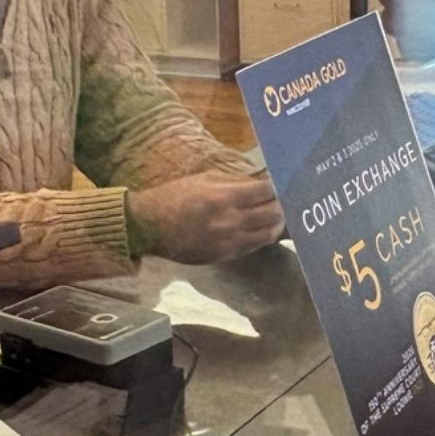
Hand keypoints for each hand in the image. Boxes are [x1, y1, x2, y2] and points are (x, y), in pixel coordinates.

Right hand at [127, 171, 284, 264]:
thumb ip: (236, 182)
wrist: (148, 227)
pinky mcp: (224, 256)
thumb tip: (263, 181)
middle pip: (273, 213)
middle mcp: (230, 222)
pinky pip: (253, 246)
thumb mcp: (205, 179)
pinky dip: (261, 236)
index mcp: (224, 198)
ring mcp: (228, 242)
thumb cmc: (175, 196)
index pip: (266, 191)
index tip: (283, 182)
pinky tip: (261, 228)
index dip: (278, 186)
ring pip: (268, 234)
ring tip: (278, 215)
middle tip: (285, 199)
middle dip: (282, 204)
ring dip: (276, 223)